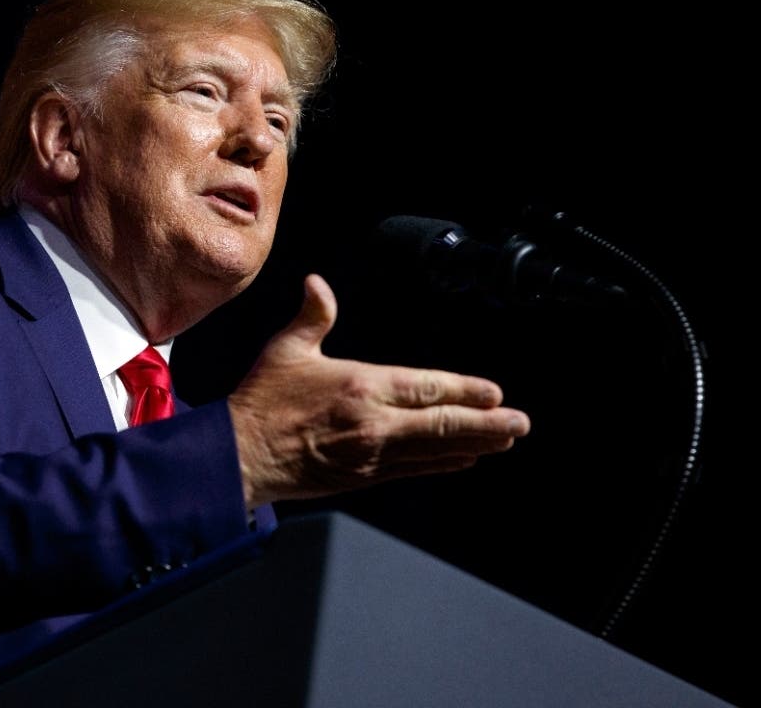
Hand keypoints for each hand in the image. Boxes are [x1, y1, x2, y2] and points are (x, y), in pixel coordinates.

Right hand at [228, 273, 530, 508]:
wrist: (241, 455)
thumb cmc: (261, 401)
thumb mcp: (285, 349)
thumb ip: (312, 315)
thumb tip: (317, 283)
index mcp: (360, 385)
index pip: (426, 387)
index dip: (464, 390)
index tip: (494, 392)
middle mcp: (374, 422)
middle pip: (442, 423)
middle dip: (486, 423)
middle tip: (519, 423)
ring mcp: (370, 453)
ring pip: (434, 449)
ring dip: (474, 444)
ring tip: (504, 441)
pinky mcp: (362, 476)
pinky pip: (413, 469)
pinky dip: (442, 464)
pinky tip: (462, 460)